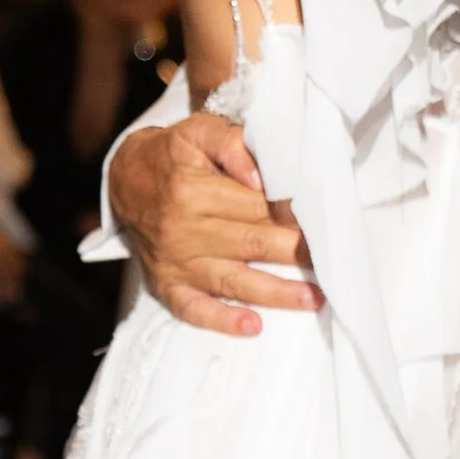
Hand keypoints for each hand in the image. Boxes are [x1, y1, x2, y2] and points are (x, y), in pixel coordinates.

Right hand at [111, 112, 321, 336]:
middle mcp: (184, 228)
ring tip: (315, 298)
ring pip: (233, 279)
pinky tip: (253, 326)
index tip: (325, 223)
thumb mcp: (197, 132)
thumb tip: (261, 177)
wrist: (124, 179)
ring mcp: (176, 261)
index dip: (294, 215)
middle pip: (253, 242)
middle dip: (297, 253)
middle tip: (335, 261)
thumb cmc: (172, 154)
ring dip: (277, 293)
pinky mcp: (166, 285)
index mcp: (193, 189)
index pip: (257, 205)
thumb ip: (231, 143)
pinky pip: (193, 308)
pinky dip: (222, 320)